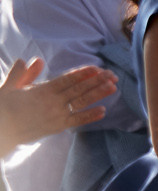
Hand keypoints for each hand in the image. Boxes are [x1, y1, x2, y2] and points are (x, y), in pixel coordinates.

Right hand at [0, 60, 116, 148]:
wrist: (1, 130)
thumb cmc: (4, 107)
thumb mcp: (10, 87)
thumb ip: (23, 73)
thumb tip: (33, 60)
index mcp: (42, 91)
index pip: (66, 80)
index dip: (83, 74)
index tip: (97, 68)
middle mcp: (52, 102)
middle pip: (78, 90)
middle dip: (96, 81)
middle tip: (112, 75)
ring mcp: (56, 115)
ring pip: (81, 103)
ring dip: (98, 95)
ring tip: (113, 87)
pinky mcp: (57, 127)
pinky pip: (76, 121)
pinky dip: (90, 116)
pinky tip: (103, 111)